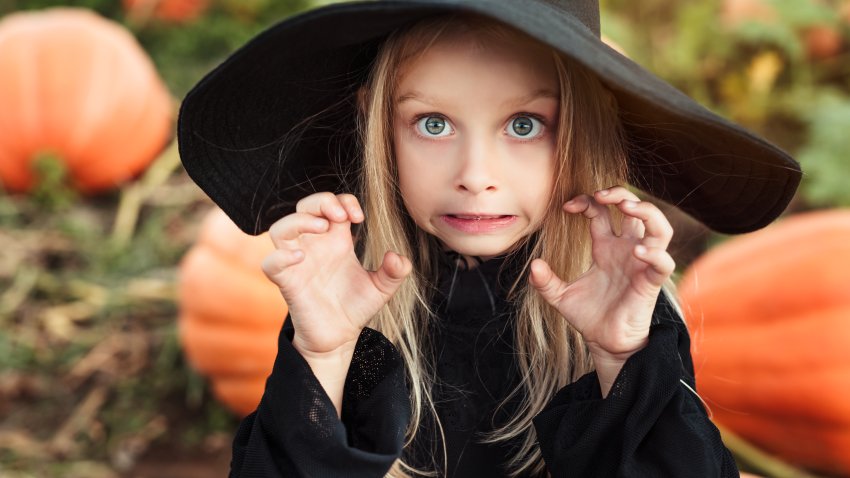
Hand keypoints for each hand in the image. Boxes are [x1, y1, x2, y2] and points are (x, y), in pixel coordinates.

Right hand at [262, 192, 411, 356]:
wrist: (339, 338)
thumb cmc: (356, 307)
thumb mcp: (382, 288)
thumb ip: (395, 272)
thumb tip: (396, 256)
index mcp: (336, 240)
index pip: (333, 205)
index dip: (344, 201)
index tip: (359, 216)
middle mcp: (314, 246)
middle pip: (305, 206)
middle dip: (321, 201)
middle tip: (341, 215)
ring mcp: (297, 263)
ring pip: (280, 228)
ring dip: (299, 220)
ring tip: (322, 227)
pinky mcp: (287, 283)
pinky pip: (270, 264)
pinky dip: (280, 257)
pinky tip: (300, 258)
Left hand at [529, 186, 674, 362]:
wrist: (605, 344)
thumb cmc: (589, 316)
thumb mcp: (560, 297)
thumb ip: (545, 281)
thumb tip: (533, 265)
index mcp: (605, 247)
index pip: (601, 211)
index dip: (587, 202)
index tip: (567, 207)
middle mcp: (626, 250)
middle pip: (635, 208)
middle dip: (620, 194)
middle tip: (601, 195)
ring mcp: (641, 264)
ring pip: (660, 227)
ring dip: (647, 211)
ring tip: (626, 208)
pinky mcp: (651, 283)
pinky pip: (663, 262)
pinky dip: (655, 253)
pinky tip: (637, 251)